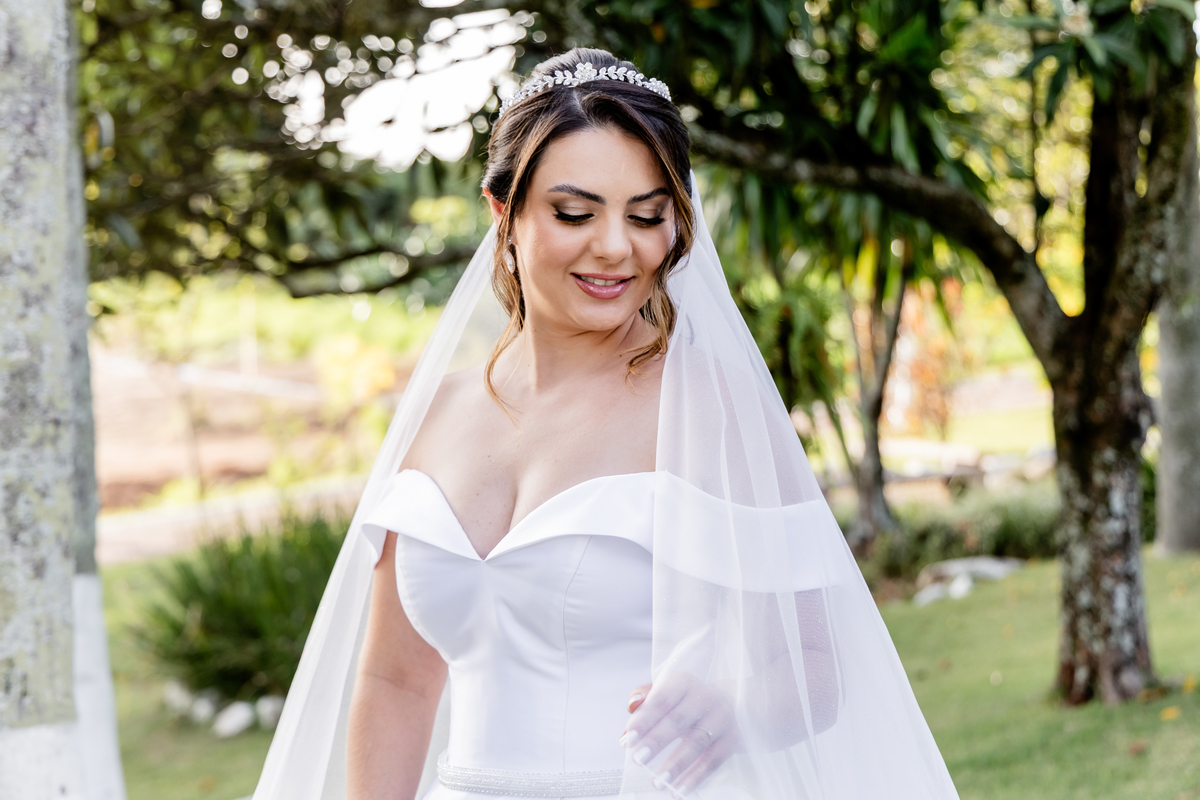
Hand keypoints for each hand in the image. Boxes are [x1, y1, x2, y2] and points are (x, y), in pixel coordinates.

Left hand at [620, 672, 737, 795]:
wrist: (728, 702)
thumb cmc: (684, 701)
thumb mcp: (664, 692)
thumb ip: (643, 699)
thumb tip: (632, 706)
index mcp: (683, 682)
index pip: (662, 700)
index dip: (644, 720)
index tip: (628, 740)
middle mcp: (705, 696)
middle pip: (678, 720)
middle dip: (656, 741)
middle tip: (638, 759)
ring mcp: (722, 717)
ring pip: (697, 742)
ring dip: (675, 764)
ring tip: (657, 782)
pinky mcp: (732, 738)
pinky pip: (713, 760)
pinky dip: (695, 777)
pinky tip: (679, 790)